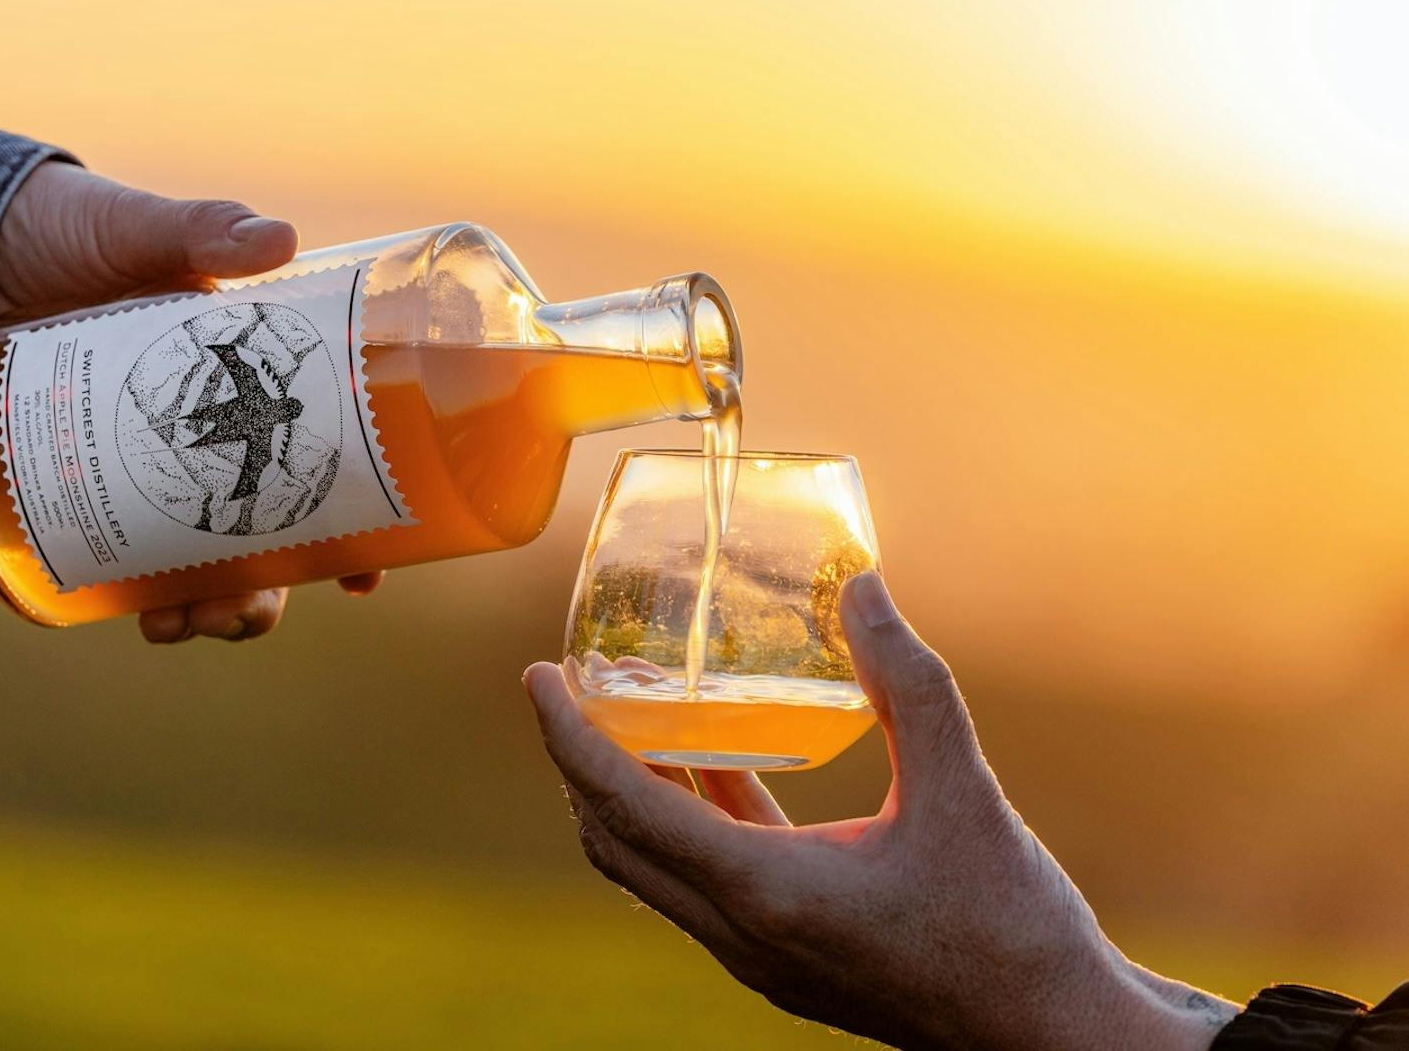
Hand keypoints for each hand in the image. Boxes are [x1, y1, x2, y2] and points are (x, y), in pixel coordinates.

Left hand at [0, 162, 383, 642]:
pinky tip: (135, 614)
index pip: (321, 461)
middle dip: (266, 594)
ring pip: (197, 559)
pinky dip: (135, 593)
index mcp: (249, 380)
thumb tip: (282, 240)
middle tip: (243, 612)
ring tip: (181, 624)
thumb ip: (202, 230)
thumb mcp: (141, 229)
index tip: (362, 580)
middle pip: (263, 537)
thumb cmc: (70, 230)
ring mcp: (148, 464)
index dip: (356, 529)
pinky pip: (123, 553)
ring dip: (205, 608)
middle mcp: (212, 434)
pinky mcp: (83, 480)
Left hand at [524, 571, 1236, 1050]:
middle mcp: (741, 934)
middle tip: (570, 688)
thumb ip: (908, 683)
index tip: (538, 677)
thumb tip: (861, 585)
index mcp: (764, 894)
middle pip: (617, 842)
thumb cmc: (1011, 926)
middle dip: (578, 763)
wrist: (1052, 1036)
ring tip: (629, 715)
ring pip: (655, 868)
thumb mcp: (963, 791)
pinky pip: (706, 881)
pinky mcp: (788, 957)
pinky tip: (716, 766)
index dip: (569, 738)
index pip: (624, 807)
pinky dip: (688, 822)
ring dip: (628, 795)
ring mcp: (759, 956)